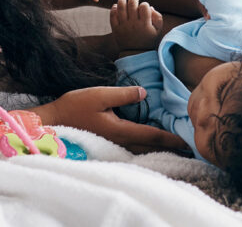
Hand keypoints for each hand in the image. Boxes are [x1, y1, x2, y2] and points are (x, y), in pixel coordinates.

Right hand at [37, 86, 185, 153]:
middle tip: (186, 146)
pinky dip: (144, 144)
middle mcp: (119, 141)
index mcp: (121, 131)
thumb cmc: (76, 106)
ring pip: (141, 148)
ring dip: (157, 145)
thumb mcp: (100, 94)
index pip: (151, 135)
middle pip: (149, 146)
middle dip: (168, 146)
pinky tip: (148, 139)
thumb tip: (145, 93)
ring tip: (172, 143)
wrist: (55, 121)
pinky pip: (131, 146)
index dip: (170, 138)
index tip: (186, 141)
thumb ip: (123, 94)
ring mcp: (113, 144)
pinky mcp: (107, 142)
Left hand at [110, 0, 162, 51]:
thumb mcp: (157, 30)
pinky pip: (113, 16)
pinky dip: (113, 8)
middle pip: (132, 4)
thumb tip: (150, 7)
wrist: (135, 54)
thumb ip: (158, 17)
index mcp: (145, 24)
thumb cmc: (148, 40)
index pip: (144, 6)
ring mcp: (123, 26)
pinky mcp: (116, 29)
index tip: (144, 7)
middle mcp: (134, 24)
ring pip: (121, 8)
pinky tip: (116, 5)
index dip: (144, 4)